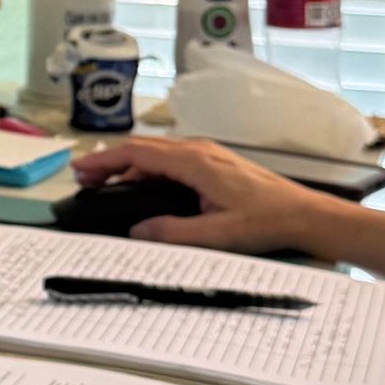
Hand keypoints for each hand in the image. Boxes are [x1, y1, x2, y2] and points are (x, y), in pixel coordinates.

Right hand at [68, 132, 339, 257]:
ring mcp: (207, 155)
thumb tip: (136, 231)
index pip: (138, 154)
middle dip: (110, 161)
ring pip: (157, 154)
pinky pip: (171, 160)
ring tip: (105, 184)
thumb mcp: (216, 234)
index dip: (105, 160)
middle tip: (83, 178)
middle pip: (143, 149)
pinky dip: (148, 170)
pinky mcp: (214, 164)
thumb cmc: (267, 221)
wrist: (304, 214)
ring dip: (128, 166)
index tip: (80, 168)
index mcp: (195, 162)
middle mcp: (199, 151)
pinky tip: (142, 187)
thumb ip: (173, 232)